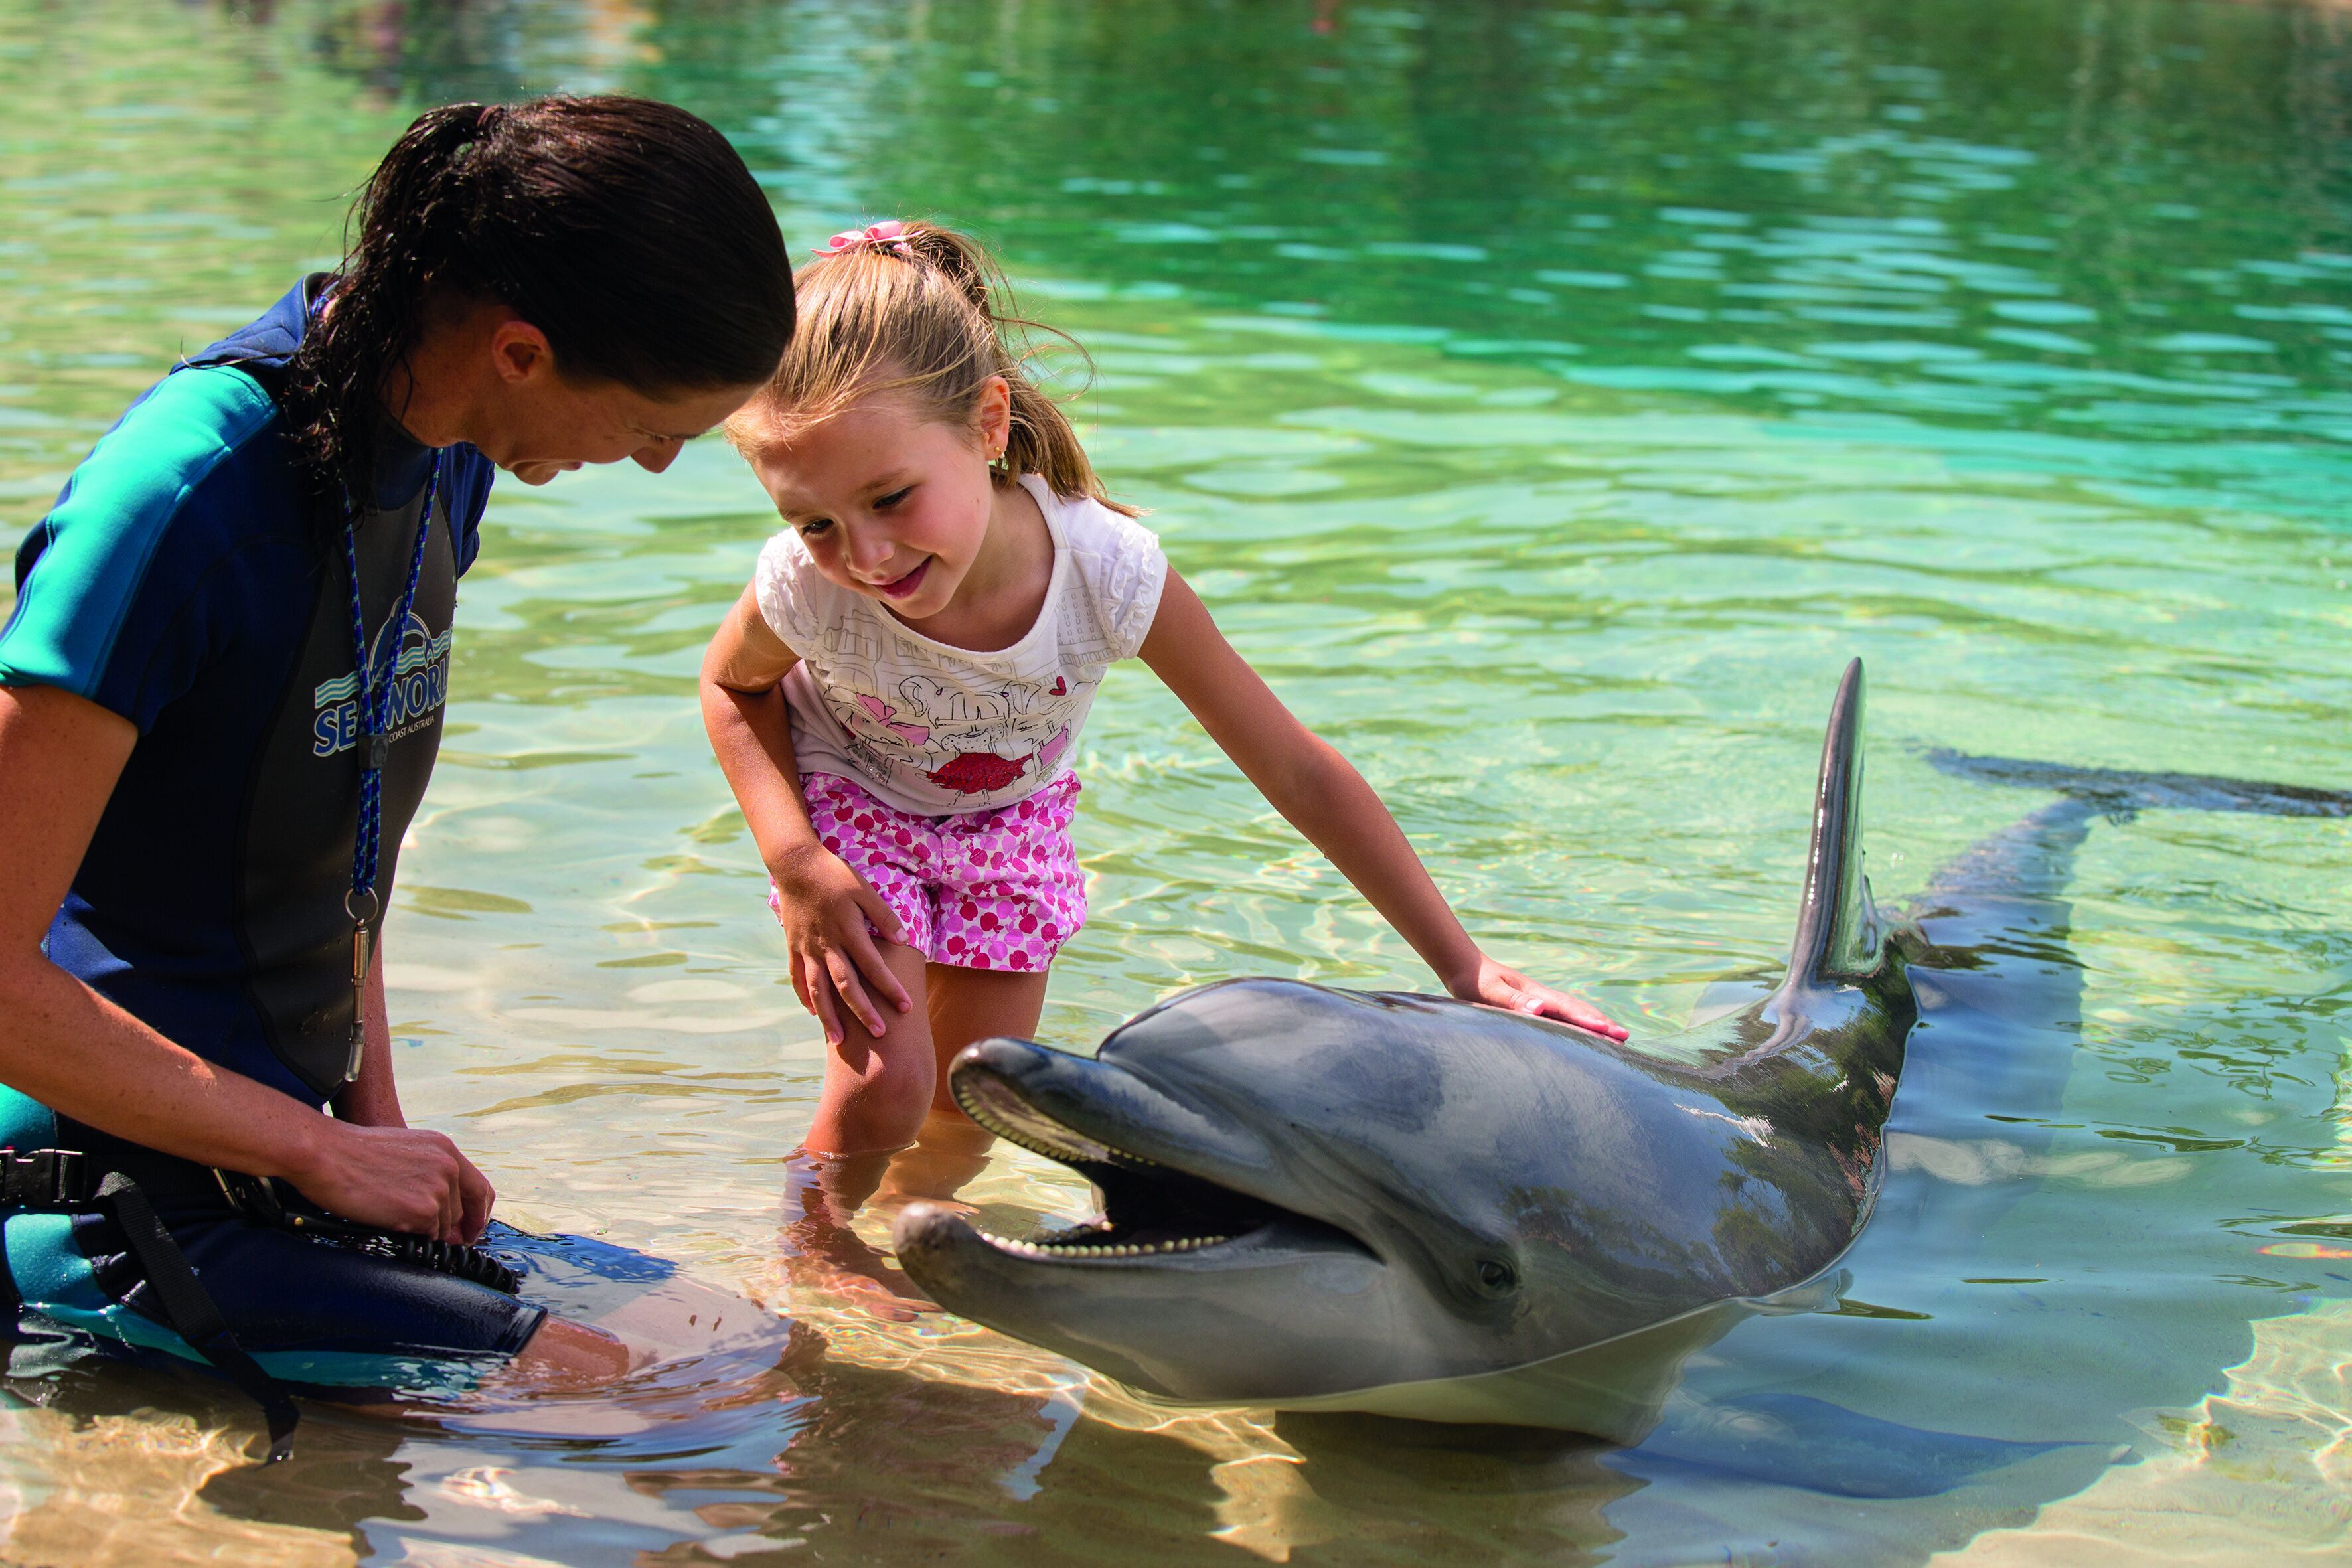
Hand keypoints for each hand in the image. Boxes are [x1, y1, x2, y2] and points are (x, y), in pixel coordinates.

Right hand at [290, 1121, 495, 1243]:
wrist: (326, 1154)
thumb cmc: (353, 1152)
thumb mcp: (403, 1151)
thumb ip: (427, 1174)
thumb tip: (442, 1212)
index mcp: (444, 1148)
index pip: (479, 1188)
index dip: (477, 1213)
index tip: (471, 1230)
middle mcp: (448, 1166)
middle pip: (460, 1211)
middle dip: (448, 1228)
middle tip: (430, 1237)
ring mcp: (437, 1189)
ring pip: (443, 1226)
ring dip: (424, 1231)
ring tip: (394, 1219)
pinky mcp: (422, 1211)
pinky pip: (427, 1235)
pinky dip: (412, 1236)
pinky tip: (390, 1222)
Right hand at [770, 842, 910, 1043]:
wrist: (796, 864)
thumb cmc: (835, 874)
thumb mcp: (864, 889)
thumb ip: (883, 916)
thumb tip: (903, 940)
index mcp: (848, 931)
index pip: (873, 967)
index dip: (890, 988)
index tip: (905, 1007)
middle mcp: (827, 945)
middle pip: (846, 986)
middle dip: (864, 1011)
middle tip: (879, 1033)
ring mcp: (807, 948)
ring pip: (818, 989)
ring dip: (829, 1016)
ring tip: (839, 1039)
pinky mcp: (793, 946)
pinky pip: (797, 977)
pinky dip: (804, 996)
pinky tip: (812, 1012)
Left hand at [1455, 954, 1628, 1040]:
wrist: (1464, 966)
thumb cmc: (1474, 981)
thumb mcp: (1488, 992)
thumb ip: (1512, 1000)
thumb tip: (1540, 1008)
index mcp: (1537, 994)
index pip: (1569, 1009)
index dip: (1591, 1021)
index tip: (1612, 1032)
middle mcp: (1543, 996)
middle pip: (1579, 1010)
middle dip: (1602, 1023)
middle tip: (1626, 1038)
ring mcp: (1540, 1000)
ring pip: (1574, 1012)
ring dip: (1595, 1023)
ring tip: (1616, 1035)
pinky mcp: (1533, 1005)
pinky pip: (1562, 1017)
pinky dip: (1578, 1024)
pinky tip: (1582, 1032)